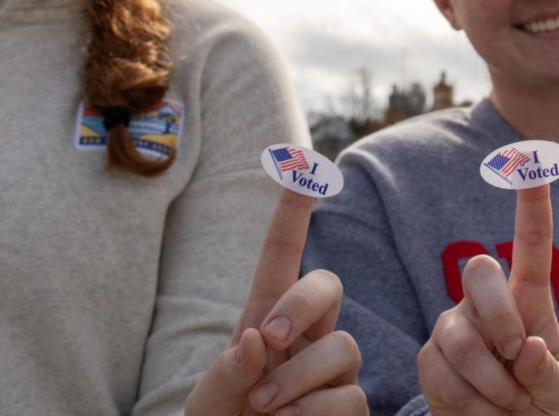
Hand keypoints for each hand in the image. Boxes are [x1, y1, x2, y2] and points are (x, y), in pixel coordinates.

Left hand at [186, 187, 366, 415]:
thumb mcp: (208, 405)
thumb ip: (226, 375)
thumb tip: (257, 341)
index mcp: (265, 319)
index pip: (283, 255)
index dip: (292, 212)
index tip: (298, 167)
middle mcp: (307, 336)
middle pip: (327, 285)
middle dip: (301, 304)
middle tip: (267, 340)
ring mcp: (334, 370)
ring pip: (342, 348)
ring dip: (298, 381)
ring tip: (265, 411)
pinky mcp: (350, 405)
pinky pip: (350, 397)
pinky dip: (316, 414)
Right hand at [418, 184, 558, 414]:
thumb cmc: (535, 407)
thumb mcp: (556, 392)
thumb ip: (547, 373)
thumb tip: (524, 350)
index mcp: (527, 302)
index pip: (531, 245)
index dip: (532, 205)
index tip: (534, 164)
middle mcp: (485, 305)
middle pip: (480, 272)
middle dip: (501, 318)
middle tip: (516, 358)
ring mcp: (452, 329)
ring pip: (460, 337)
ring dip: (492, 383)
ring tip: (507, 405)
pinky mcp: (429, 359)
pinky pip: (441, 374)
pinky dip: (471, 404)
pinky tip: (483, 413)